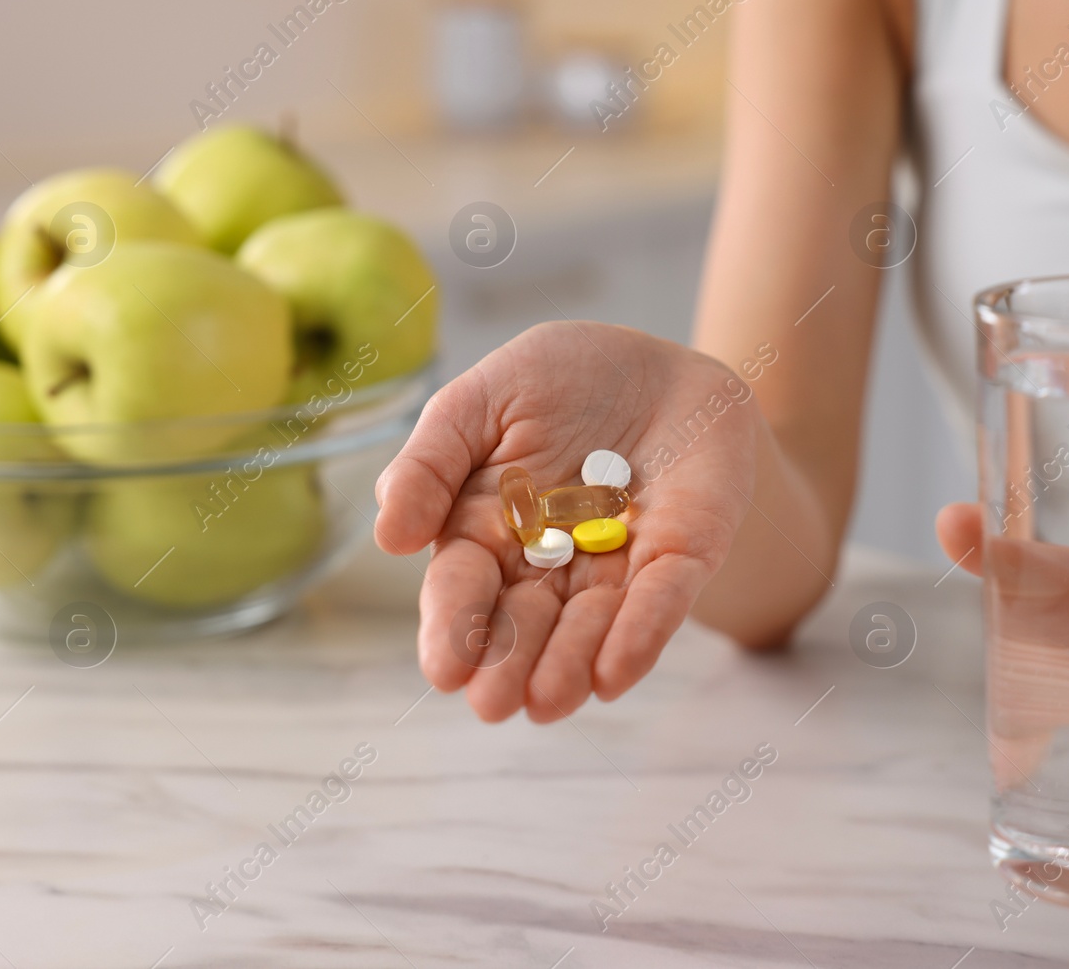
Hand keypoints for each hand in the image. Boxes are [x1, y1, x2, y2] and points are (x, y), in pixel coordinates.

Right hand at [374, 322, 758, 722]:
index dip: (453, 628)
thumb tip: (387, 537)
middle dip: (509, 665)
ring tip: (549, 702)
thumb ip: (430, 462)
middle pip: (523, 624)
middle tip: (494, 704)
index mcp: (487, 531)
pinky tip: (614, 675)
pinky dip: (639, 635)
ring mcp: (616, 565)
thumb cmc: (560, 381)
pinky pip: (660, 599)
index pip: (463, 587)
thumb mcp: (479, 401)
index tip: (445, 670)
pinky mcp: (680, 556)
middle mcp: (550, 564)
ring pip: (589, 626)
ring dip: (568, 665)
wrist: (661, 365)